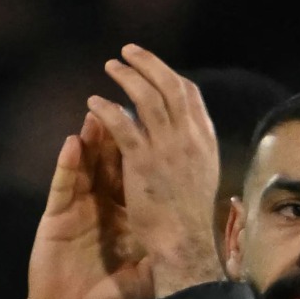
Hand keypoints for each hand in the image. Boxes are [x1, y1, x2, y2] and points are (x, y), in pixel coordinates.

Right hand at [26, 112, 154, 298]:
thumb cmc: (103, 297)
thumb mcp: (140, 278)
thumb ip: (161, 258)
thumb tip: (192, 248)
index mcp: (125, 217)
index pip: (137, 179)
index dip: (146, 155)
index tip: (159, 129)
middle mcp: (102, 207)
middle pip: (112, 163)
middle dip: (120, 134)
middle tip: (128, 105)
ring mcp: (78, 209)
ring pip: (86, 166)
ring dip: (93, 139)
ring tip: (98, 111)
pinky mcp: (55, 217)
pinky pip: (63, 185)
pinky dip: (68, 164)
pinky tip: (74, 143)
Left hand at [87, 44, 224, 298]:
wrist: (185, 246)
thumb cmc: (190, 222)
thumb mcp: (201, 179)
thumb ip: (194, 154)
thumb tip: (188, 138)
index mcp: (205, 142)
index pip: (190, 96)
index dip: (170, 78)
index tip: (154, 70)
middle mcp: (190, 139)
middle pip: (171, 86)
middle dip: (149, 64)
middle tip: (129, 52)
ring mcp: (168, 148)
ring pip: (147, 97)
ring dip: (127, 77)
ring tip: (110, 67)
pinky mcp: (143, 162)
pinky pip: (123, 124)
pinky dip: (108, 109)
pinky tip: (94, 103)